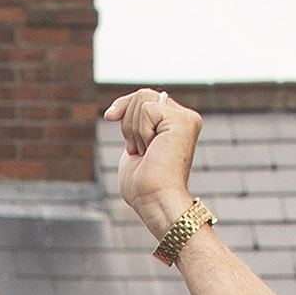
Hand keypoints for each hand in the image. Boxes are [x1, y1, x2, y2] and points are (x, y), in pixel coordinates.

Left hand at [101, 88, 203, 234]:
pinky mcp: (183, 121)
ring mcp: (186, 118)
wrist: (154, 200)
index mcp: (174, 123)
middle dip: (127, 122)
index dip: (124, 105)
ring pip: (143, 99)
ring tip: (144, 151)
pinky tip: (150, 149)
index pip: (145, 98)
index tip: (110, 117)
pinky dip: (140, 131)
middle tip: (136, 149)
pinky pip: (147, 109)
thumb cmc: (142, 185)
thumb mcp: (133, 146)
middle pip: (142, 94)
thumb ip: (133, 125)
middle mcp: (184, 118)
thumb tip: (115, 110)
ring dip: (133, 129)